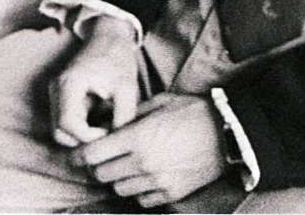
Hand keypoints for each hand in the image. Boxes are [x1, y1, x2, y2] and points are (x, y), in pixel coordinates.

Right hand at [50, 14, 141, 147]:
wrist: (109, 38)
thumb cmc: (117, 58)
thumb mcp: (127, 86)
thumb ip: (124, 115)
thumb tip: (118, 140)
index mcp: (69, 84)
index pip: (68, 124)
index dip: (88, 136)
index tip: (109, 132)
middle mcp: (57, 90)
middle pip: (60, 131)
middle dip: (84, 140)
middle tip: (107, 135)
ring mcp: (57, 94)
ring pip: (61, 130)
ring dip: (82, 137)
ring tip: (106, 129)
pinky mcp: (63, 98)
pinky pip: (67, 123)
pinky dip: (82, 130)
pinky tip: (101, 123)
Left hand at [72, 93, 226, 208]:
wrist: (229, 133)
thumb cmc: (192, 113)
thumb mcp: (158, 103)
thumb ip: (130, 115)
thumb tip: (108, 124)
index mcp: (136, 138)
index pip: (92, 155)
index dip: (78, 155)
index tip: (75, 154)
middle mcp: (143, 163)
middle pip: (101, 175)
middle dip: (96, 167)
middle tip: (101, 158)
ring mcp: (157, 182)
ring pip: (119, 189)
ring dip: (117, 179)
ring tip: (125, 166)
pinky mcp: (171, 194)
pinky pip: (141, 200)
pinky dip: (137, 191)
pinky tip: (143, 177)